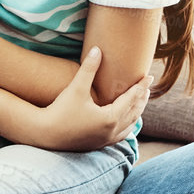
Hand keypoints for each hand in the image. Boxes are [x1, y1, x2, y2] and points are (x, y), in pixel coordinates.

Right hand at [27, 47, 149, 151]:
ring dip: (136, 113)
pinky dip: (127, 125)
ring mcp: (105, 139)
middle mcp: (111, 131)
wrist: (44, 134)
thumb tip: (97, 49)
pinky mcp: (98, 144)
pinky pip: (120, 135)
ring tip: (139, 102)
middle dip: (141, 99)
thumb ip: (89, 68)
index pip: (131, 98)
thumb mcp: (76, 88)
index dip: (141, 86)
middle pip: (134, 112)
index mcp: (110, 117)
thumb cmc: (60, 111)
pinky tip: (125, 121)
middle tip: (146, 87)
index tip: (149, 76)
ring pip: (129, 125)